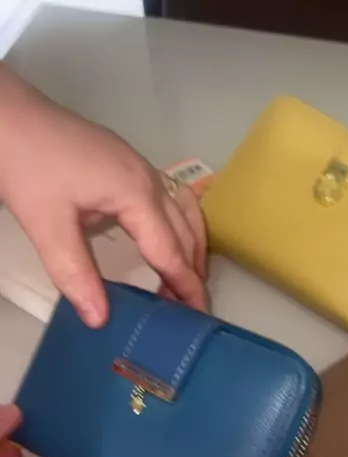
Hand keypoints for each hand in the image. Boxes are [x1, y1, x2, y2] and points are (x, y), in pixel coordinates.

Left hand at [0, 64, 207, 326]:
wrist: (8, 115)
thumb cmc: (27, 166)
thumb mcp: (46, 225)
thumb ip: (75, 273)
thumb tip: (99, 319)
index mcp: (136, 194)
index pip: (171, 250)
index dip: (185, 286)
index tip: (198, 315)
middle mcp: (149, 179)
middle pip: (187, 232)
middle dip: (192, 271)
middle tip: (188, 309)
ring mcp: (141, 167)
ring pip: (185, 213)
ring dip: (191, 248)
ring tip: (183, 281)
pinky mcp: (128, 164)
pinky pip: (171, 200)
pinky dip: (180, 228)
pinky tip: (166, 242)